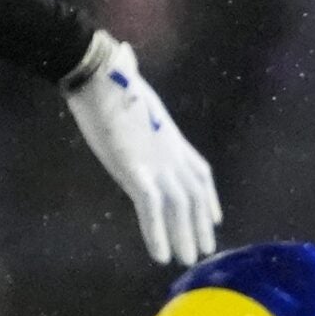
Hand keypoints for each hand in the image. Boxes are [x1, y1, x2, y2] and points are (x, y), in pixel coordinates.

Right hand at [61, 31, 218, 265]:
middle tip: (205, 251)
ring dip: (183, 237)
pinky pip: (153, 210)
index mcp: (171, 137)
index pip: (200, 171)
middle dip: (199, 225)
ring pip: (179, 208)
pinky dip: (158, 234)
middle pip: (193, 195)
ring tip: (187, 261)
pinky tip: (162, 256)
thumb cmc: (110, 77)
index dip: (209, 197)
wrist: (99, 73)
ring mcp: (157, 162)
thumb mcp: (130, 87)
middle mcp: (171, 152)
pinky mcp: (137, 170)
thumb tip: (125, 55)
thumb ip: (133, 85)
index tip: (215, 217)